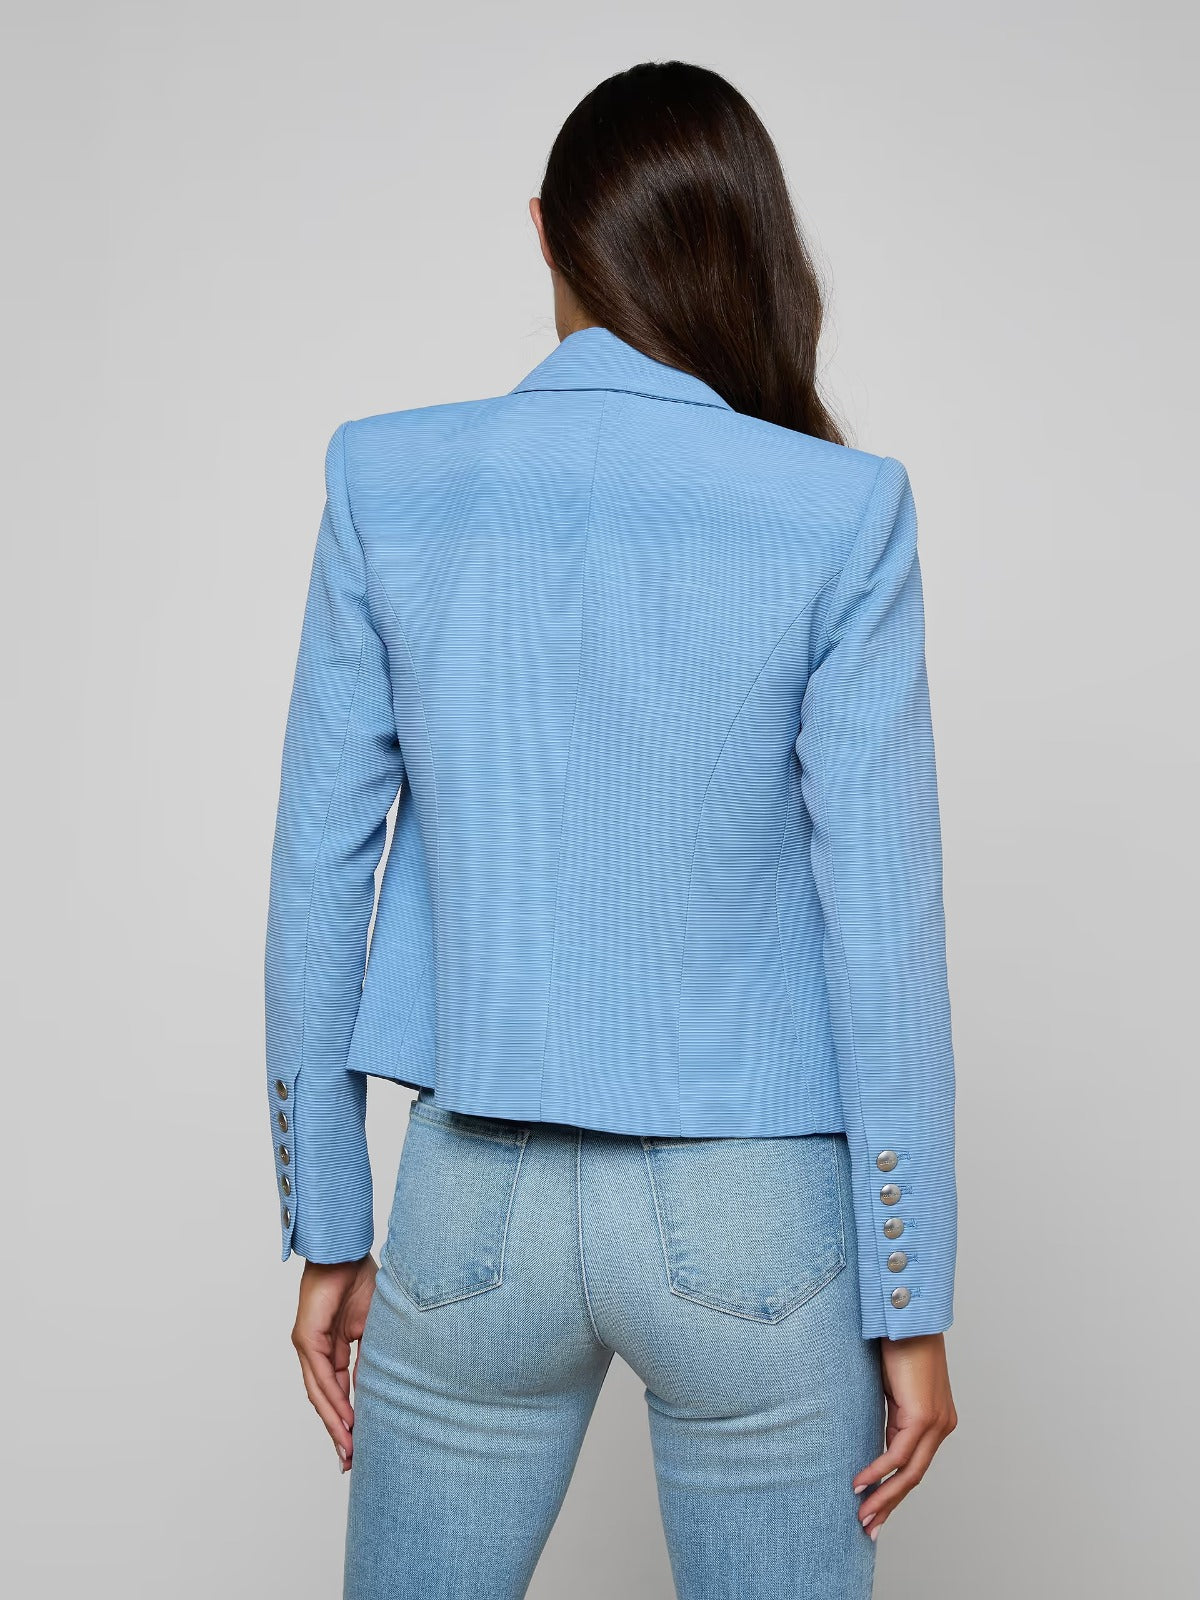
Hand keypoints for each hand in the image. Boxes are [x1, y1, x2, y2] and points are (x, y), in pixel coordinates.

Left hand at [291, 1252, 377, 1471]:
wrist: (347, 1251)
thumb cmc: (362, 1280)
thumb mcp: (373, 1329)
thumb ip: (370, 1359)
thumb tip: (377, 1391)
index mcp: (330, 1348)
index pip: (336, 1391)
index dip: (346, 1419)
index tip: (358, 1447)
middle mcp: (314, 1351)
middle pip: (324, 1399)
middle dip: (338, 1432)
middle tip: (349, 1462)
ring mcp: (307, 1345)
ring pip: (319, 1393)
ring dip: (334, 1423)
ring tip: (348, 1449)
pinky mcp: (305, 1337)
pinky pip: (320, 1376)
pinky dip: (332, 1399)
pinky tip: (344, 1419)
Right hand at [853, 1331, 957, 1538]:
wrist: (907, 1315)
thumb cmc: (897, 1344)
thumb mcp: (892, 1388)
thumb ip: (891, 1415)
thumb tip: (877, 1441)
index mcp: (936, 1420)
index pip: (914, 1465)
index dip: (893, 1489)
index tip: (874, 1508)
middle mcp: (941, 1425)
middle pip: (914, 1476)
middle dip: (889, 1503)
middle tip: (869, 1526)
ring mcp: (936, 1422)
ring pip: (909, 1472)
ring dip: (883, 1496)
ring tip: (862, 1515)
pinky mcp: (924, 1415)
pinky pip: (898, 1453)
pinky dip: (878, 1470)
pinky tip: (860, 1482)